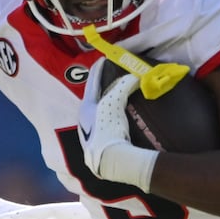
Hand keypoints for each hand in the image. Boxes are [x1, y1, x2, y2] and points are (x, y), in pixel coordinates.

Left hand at [79, 63, 157, 191]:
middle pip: (94, 95)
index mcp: (86, 106)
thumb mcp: (115, 103)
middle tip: (112, 75)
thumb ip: (123, 86)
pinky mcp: (99, 141)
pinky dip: (112, 111)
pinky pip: (106, 119)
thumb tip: (135, 77)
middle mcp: (85, 117)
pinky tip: (120, 114)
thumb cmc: (109, 128)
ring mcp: (91, 131)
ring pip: (99, 108)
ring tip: (118, 92)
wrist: (109, 160)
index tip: (105, 58)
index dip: (99, 68)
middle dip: (103, 84)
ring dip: (108, 99)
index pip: (92, 81)